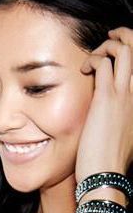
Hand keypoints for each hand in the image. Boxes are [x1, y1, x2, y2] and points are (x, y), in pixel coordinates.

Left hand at [76, 27, 132, 182]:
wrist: (106, 175)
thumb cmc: (110, 161)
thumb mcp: (124, 137)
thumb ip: (123, 121)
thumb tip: (115, 120)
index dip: (132, 55)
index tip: (116, 56)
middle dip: (124, 37)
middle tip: (108, 39)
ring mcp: (125, 95)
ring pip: (126, 50)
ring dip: (109, 44)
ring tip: (95, 53)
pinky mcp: (106, 99)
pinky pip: (104, 64)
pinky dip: (94, 59)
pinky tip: (84, 69)